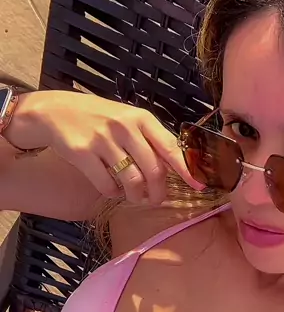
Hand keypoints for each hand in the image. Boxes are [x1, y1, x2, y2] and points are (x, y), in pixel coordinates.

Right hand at [5, 90, 202, 204]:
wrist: (56, 111)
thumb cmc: (100, 119)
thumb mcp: (128, 120)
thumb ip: (150, 140)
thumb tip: (179, 167)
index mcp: (141, 118)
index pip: (170, 146)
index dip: (187, 169)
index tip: (200, 185)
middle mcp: (124, 127)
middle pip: (154, 170)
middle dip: (158, 192)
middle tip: (155, 200)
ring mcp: (103, 140)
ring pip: (132, 180)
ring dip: (136, 195)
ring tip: (134, 196)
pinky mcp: (83, 153)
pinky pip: (106, 185)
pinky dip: (112, 193)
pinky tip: (110, 188)